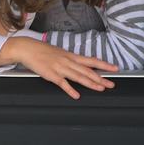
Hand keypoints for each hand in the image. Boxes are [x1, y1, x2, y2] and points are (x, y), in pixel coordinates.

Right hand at [0, 38, 117, 99]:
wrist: (28, 49)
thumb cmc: (43, 51)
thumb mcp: (60, 53)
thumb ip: (70, 60)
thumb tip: (80, 65)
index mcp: (71, 56)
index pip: (91, 61)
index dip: (104, 65)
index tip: (114, 69)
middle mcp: (68, 61)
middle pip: (88, 70)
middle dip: (101, 78)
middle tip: (111, 84)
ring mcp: (60, 68)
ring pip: (78, 76)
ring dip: (90, 83)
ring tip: (100, 89)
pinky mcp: (51, 75)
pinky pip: (62, 83)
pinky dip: (70, 90)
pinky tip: (76, 95)